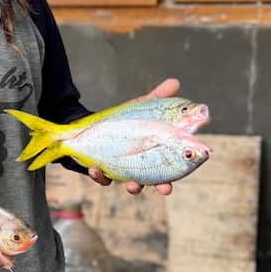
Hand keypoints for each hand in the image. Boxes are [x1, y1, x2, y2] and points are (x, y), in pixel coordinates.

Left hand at [88, 77, 180, 196]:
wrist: (95, 124)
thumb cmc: (125, 120)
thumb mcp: (141, 107)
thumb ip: (158, 96)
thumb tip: (175, 82)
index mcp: (150, 157)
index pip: (163, 173)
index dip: (167, 182)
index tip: (169, 187)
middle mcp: (136, 168)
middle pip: (148, 183)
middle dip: (156, 187)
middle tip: (162, 189)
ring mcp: (118, 171)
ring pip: (126, 184)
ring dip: (130, 186)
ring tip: (131, 184)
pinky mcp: (101, 170)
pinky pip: (100, 177)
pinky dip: (99, 175)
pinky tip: (96, 168)